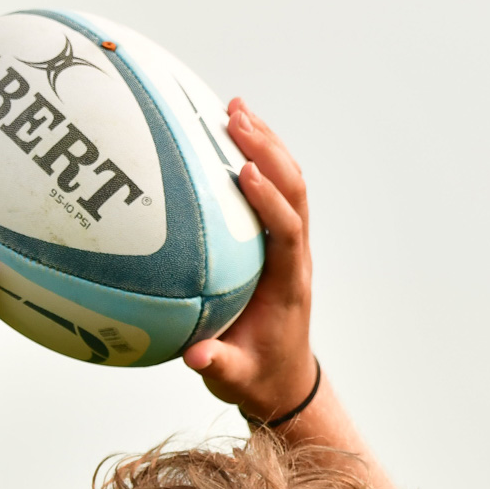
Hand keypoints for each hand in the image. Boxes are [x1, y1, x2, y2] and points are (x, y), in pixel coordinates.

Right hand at [181, 98, 315, 420]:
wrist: (284, 380)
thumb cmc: (256, 378)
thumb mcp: (236, 379)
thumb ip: (217, 365)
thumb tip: (194, 356)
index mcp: (288, 284)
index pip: (285, 231)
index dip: (269, 200)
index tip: (245, 171)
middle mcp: (294, 257)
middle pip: (293, 191)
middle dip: (267, 150)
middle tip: (235, 116)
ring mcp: (288, 246)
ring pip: (287, 183)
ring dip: (264, 144)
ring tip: (233, 107)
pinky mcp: (275, 243)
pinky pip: (270, 192)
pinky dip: (255, 159)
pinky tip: (226, 135)